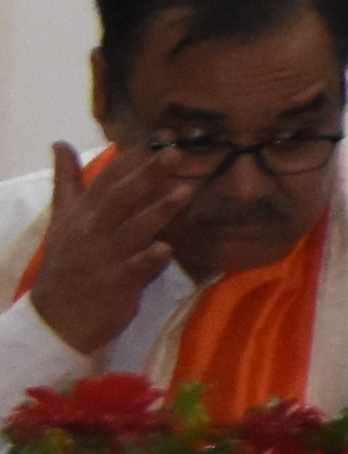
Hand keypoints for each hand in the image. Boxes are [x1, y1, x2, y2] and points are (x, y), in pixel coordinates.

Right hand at [25, 144, 183, 356]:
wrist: (55, 317)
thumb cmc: (66, 263)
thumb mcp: (61, 220)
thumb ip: (67, 181)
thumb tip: (60, 143)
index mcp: (82, 214)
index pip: (106, 179)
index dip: (132, 157)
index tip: (161, 135)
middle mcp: (93, 231)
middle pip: (121, 198)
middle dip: (148, 174)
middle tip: (177, 153)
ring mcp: (104, 257)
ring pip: (133, 230)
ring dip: (158, 211)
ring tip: (186, 192)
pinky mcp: (115, 284)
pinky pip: (134, 269)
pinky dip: (149, 259)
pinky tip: (167, 248)